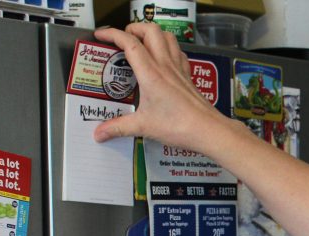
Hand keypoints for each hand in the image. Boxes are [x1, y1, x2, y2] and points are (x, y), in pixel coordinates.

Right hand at [92, 23, 235, 153]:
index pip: (129, 43)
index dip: (112, 34)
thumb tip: (99, 134)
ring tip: (141, 43)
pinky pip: (179, 52)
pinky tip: (163, 58)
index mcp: (150, 73)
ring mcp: (179, 69)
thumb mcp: (144, 126)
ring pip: (167, 37)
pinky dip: (169, 47)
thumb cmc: (179, 126)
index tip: (100, 35)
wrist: (209, 130)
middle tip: (123, 39)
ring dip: (153, 34)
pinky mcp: (188, 76)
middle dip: (134, 28)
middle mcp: (165, 65)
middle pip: (151, 30)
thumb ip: (119, 127)